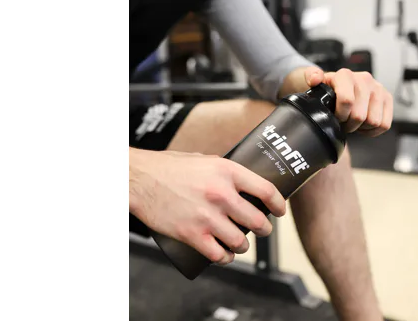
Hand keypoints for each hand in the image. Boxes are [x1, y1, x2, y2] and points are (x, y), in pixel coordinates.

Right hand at [129, 148, 286, 264]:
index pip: (266, 190)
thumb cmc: (167, 168)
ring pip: (240, 241)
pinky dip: (225, 258)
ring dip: (243, 246)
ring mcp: (207, 216)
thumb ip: (223, 170)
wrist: (138, 180)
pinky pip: (219, 255)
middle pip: (257, 220)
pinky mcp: (192, 234)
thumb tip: (241, 180)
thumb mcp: (203, 159)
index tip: (279, 210)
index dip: (278, 203)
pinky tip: (225, 255)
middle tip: (262, 229)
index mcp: (227, 171)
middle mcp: (221, 194)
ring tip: (240, 243)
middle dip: (264, 229)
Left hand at [303, 67, 392, 136]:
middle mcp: (365, 79)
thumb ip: (311, 76)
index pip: (347, 100)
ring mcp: (378, 88)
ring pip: (374, 121)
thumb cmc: (329, 88)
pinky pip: (384, 124)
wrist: (341, 86)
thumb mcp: (315, 81)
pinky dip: (373, 130)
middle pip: (360, 116)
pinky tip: (363, 124)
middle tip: (344, 121)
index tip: (336, 116)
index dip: (340, 115)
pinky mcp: (387, 98)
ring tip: (353, 121)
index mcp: (346, 75)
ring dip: (361, 127)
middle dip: (349, 124)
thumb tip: (315, 78)